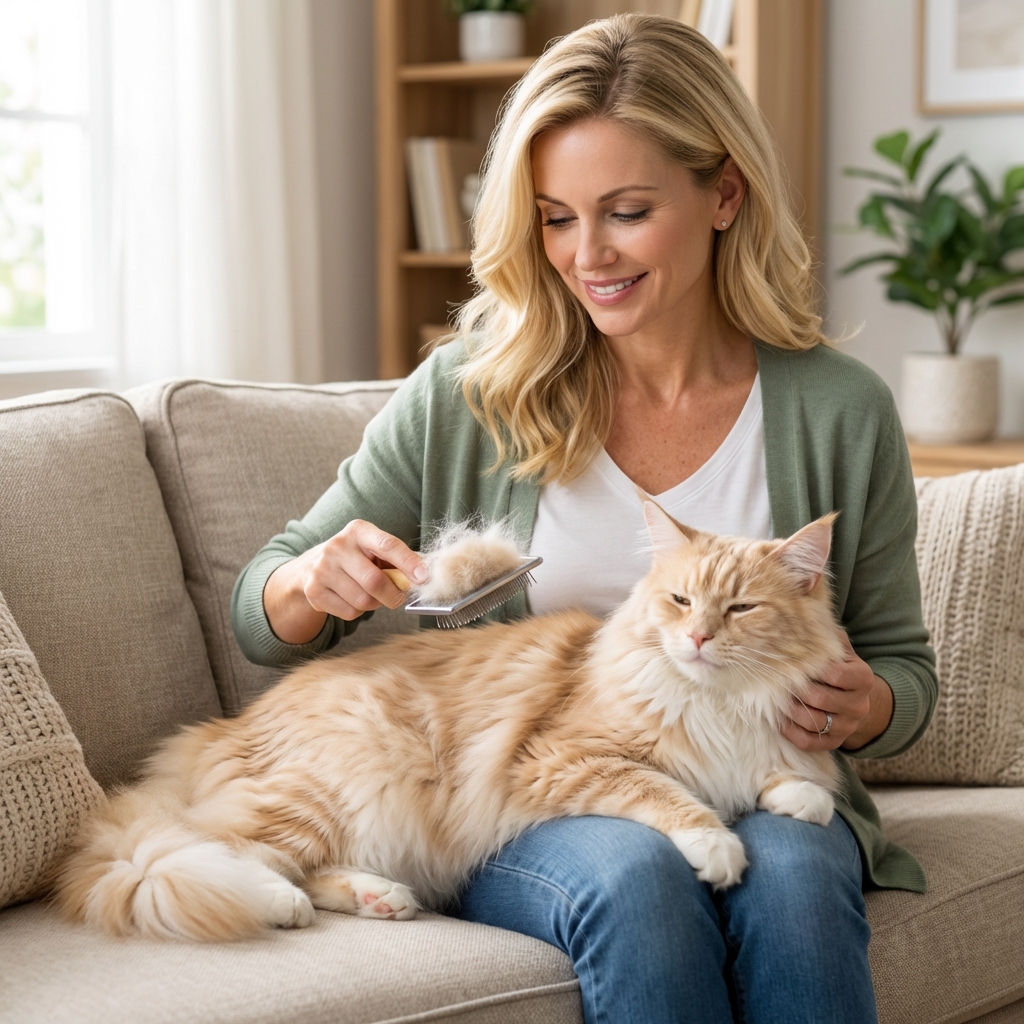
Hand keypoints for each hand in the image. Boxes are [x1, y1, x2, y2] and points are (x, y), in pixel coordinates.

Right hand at [264, 521, 427, 643]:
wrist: (312, 566)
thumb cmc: (356, 558)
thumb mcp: (374, 550)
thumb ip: (397, 560)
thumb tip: (423, 577)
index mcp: (358, 530)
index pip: (388, 545)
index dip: (408, 562)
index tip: (424, 578)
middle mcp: (337, 546)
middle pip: (374, 581)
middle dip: (393, 595)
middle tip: (398, 598)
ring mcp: (322, 568)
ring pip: (363, 600)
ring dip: (374, 604)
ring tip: (369, 594)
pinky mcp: (313, 590)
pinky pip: (349, 612)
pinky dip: (357, 611)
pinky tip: (351, 598)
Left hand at [782, 633, 893, 751]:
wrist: (853, 699)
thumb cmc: (838, 668)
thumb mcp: (838, 649)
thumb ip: (826, 636)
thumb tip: (802, 615)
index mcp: (862, 678)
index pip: (834, 674)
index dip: (810, 670)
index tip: (791, 664)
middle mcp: (860, 704)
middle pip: (820, 698)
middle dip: (795, 690)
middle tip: (775, 682)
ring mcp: (848, 726)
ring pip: (814, 722)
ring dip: (790, 711)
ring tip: (774, 699)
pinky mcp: (836, 742)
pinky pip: (811, 742)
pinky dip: (791, 733)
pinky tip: (780, 721)